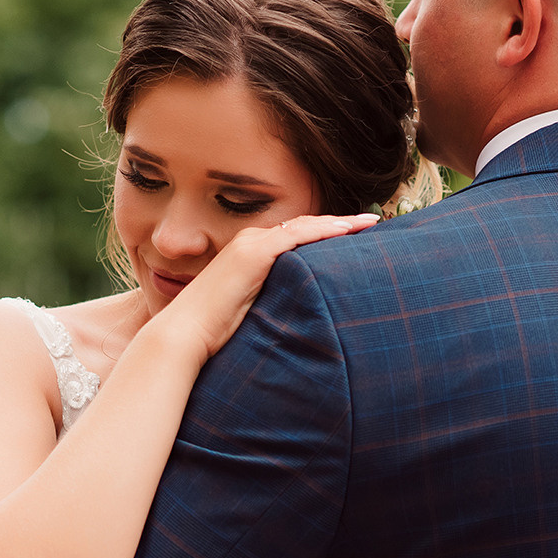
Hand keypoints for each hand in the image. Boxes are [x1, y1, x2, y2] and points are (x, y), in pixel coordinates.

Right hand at [147, 213, 377, 365]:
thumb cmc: (213, 331)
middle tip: (373, 224)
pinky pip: (297, 235)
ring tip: (371, 223)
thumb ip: (273, 301)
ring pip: (306, 225)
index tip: (356, 234)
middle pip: (306, 225)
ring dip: (341, 223)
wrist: (185, 334)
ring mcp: (252, 244)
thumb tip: (301, 312)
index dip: (327, 232)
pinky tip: (348, 230)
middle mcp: (251, 241)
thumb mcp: (251, 311)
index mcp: (250, 252)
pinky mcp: (254, 253)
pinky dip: (325, 230)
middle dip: (340, 223)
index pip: (297, 235)